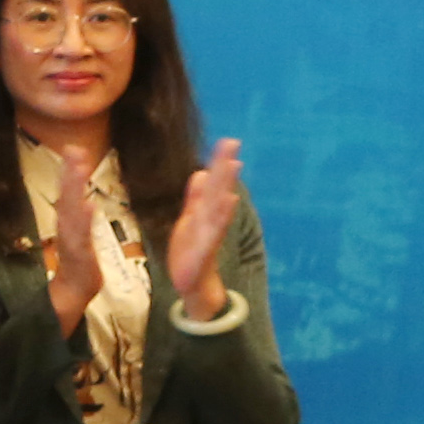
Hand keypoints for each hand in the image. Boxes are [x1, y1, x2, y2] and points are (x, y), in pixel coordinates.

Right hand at [42, 146, 108, 335]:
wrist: (71, 297)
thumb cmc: (76, 268)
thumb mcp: (78, 242)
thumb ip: (80, 223)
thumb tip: (85, 202)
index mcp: (68, 224)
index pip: (68, 194)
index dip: (69, 172)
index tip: (73, 148)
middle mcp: (67, 229)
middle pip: (67, 197)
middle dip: (70, 173)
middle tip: (74, 149)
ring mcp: (72, 242)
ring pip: (72, 212)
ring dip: (74, 190)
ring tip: (78, 168)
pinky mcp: (80, 257)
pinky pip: (81, 237)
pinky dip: (83, 221)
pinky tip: (87, 206)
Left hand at [164, 139, 247, 323]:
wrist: (191, 282)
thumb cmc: (190, 250)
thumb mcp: (190, 218)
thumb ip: (196, 197)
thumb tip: (202, 172)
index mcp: (205, 211)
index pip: (215, 184)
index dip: (220, 163)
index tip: (229, 140)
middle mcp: (210, 219)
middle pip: (220, 189)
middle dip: (225, 166)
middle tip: (233, 142)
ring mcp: (209, 234)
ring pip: (219, 206)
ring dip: (227, 185)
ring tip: (233, 165)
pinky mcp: (204, 250)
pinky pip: (214, 231)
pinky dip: (222, 217)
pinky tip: (229, 201)